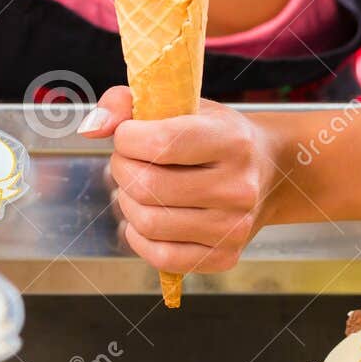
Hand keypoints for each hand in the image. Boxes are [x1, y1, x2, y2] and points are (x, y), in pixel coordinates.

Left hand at [78, 86, 284, 274]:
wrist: (269, 170)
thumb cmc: (218, 134)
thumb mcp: (184, 104)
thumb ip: (130, 104)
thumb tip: (91, 127)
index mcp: (231, 140)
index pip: (160, 143)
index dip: (126, 138)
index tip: (129, 134)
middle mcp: (238, 187)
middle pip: (147, 186)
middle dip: (122, 169)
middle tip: (129, 161)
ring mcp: (234, 226)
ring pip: (148, 223)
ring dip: (127, 203)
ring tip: (139, 188)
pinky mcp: (225, 256)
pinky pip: (161, 257)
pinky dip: (139, 238)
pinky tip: (146, 217)